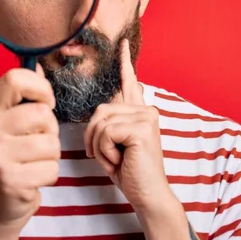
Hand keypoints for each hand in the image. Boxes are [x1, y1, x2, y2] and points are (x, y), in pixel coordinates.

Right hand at [0, 65, 59, 229]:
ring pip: (51, 142)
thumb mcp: (10, 123)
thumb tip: (39, 66)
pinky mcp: (8, 179)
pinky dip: (49, 175)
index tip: (45, 104)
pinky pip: (51, 168)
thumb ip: (25, 97)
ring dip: (51, 155)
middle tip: (37, 143)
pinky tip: (32, 179)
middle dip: (50, 130)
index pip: (15, 79)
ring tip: (33, 162)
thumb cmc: (11, 158)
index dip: (41, 88)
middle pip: (41, 113)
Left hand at [84, 39, 169, 209]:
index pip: (130, 83)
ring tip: (115, 159)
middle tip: (104, 156)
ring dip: (98, 146)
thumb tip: (99, 112)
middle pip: (99, 110)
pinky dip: (104, 151)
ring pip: (100, 121)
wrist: (148, 195)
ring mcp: (145, 117)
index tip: (123, 44)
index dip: (125, 63)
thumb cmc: (130, 172)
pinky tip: (120, 160)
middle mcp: (145, 110)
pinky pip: (105, 132)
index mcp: (139, 113)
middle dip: (92, 137)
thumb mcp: (114, 145)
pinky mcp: (142, 127)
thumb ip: (110, 125)